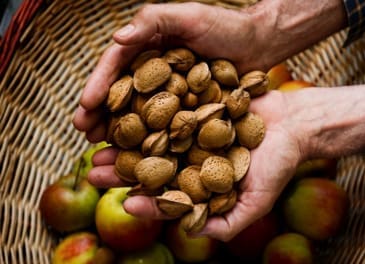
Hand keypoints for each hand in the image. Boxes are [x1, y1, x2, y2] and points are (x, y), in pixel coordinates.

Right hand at [72, 2, 269, 141]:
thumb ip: (152, 22)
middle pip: (120, 94)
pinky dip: (148, 137)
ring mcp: (168, 92)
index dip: (98, 86)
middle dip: (100, 113)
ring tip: (100, 148)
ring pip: (137, 112)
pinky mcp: (184, 108)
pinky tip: (136, 152)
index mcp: (147, 48)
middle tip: (83, 134)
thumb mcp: (187, 17)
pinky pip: (162, 124)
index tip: (84, 106)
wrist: (258, 44)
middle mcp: (153, 72)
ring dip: (119, 130)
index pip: (116, 67)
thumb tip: (116, 39)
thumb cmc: (224, 26)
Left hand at [87, 90, 303, 240]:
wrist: (293, 122)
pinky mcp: (190, 104)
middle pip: (150, 166)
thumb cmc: (278, 163)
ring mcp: (187, 130)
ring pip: (149, 137)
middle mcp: (188, 156)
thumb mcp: (257, 201)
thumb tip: (189, 232)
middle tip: (96, 171)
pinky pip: (164, 107)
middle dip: (122, 170)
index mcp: (198, 182)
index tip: (128, 203)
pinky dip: (143, 109)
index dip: (147, 202)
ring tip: (100, 143)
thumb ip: (228, 223)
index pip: (166, 196)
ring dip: (124, 141)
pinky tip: (122, 109)